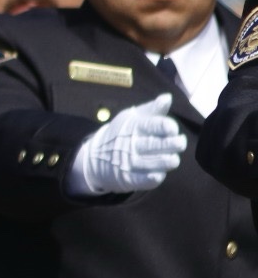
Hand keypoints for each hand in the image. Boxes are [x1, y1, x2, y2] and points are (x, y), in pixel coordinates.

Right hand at [67, 92, 185, 195]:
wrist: (95, 156)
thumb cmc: (122, 134)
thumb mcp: (132, 117)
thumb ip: (152, 109)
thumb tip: (167, 97)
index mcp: (134, 127)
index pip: (152, 125)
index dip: (165, 127)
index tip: (173, 129)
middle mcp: (131, 144)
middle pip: (154, 145)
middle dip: (171, 144)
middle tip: (180, 143)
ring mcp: (128, 162)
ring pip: (152, 163)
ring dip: (166, 161)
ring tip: (173, 159)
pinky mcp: (127, 178)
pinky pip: (140, 180)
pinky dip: (151, 178)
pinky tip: (158, 175)